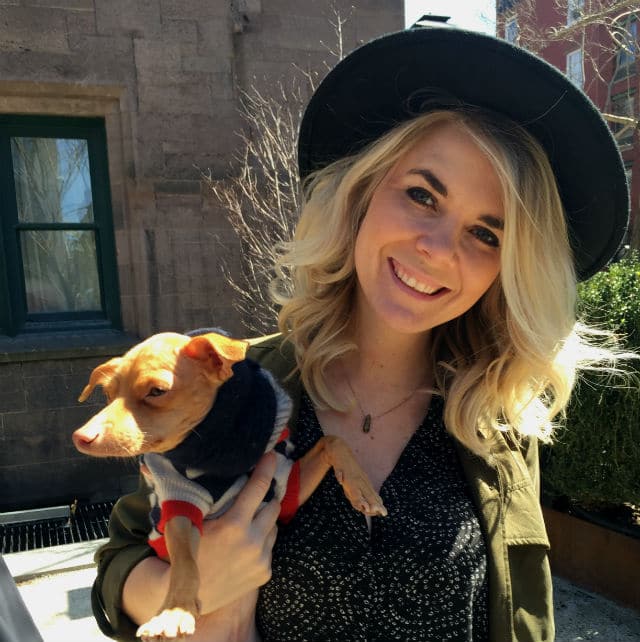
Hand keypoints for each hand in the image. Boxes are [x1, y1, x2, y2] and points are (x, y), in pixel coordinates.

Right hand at [196, 452, 279, 613]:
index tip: (272, 455)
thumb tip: (157, 464)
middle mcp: (253, 541)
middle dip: (264, 500)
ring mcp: (261, 558)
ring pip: (273, 527)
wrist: (187, 595)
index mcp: (234, 524)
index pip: (258, 487)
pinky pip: (270, 548)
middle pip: (273, 506)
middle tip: (253, 499)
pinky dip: (261, 543)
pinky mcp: (265, 572)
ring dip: (263, 523)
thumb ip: (195, 494)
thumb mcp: (190, 522)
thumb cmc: (186, 552)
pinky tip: (244, 549)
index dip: (266, 468)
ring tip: (245, 528)